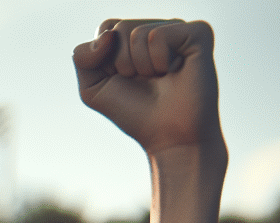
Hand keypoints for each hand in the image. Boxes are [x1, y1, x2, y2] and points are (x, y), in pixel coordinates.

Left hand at [73, 19, 221, 156]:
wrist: (169, 136)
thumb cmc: (134, 113)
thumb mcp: (92, 88)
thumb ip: (82, 56)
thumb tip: (108, 35)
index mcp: (134, 39)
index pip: (106, 29)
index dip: (104, 60)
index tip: (122, 79)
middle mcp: (156, 30)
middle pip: (117, 29)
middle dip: (121, 64)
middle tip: (143, 81)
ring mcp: (177, 30)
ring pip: (136, 32)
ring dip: (140, 66)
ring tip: (160, 78)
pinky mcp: (197, 33)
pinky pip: (157, 34)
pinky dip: (158, 59)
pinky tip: (173, 71)